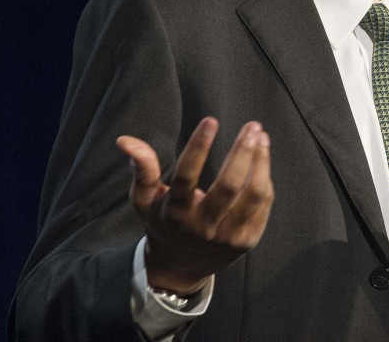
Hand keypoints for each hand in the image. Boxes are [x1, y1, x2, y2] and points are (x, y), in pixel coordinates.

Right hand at [116, 117, 273, 293]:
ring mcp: (228, 236)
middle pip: (228, 186)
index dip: (198, 147)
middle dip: (243, 151)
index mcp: (176, 213)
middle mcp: (203, 227)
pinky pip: (262, 205)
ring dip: (261, 162)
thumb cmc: (163, 223)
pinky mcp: (247, 240)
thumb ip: (142, 169)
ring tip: (262, 138)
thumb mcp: (145, 199)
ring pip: (253, 195)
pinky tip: (262, 161)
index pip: (186, 177)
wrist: (181, 267)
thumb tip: (125, 140)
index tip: (210, 121)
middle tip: (252, 126)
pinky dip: (264, 179)